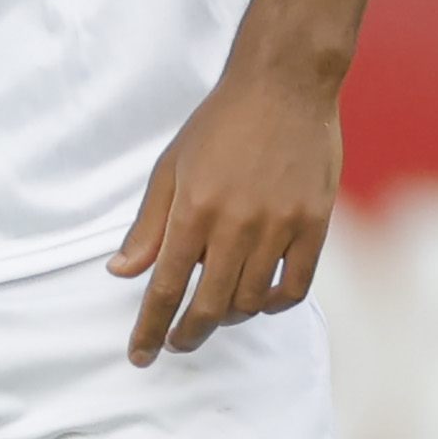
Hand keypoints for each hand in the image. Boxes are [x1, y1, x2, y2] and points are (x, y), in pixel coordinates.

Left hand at [108, 65, 341, 365]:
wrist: (283, 85)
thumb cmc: (221, 123)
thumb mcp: (170, 167)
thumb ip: (148, 225)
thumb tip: (123, 271)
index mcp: (194, 209)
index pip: (167, 287)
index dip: (151, 327)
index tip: (142, 354)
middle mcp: (236, 224)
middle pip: (209, 304)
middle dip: (187, 334)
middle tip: (177, 342)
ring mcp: (279, 225)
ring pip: (251, 299)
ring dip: (229, 315)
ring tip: (216, 309)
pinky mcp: (314, 224)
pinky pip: (296, 285)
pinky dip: (275, 302)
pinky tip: (260, 299)